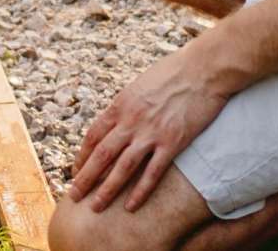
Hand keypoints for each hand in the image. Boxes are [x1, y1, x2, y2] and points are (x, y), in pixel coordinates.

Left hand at [65, 47, 229, 210]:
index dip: (83, 157)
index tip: (76, 172)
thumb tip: (118, 119)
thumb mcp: (140, 85)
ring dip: (107, 189)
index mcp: (120, 105)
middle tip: (74, 196)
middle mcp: (131, 121)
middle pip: (102, 155)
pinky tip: (130, 206)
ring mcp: (151, 133)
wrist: (203, 69)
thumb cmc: (173, 72)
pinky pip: (152, 172)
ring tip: (95, 207)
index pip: (94, 136)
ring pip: (122, 168)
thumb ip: (128, 105)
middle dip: (85, 178)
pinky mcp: (173, 142)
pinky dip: (140, 191)